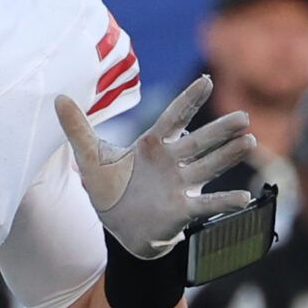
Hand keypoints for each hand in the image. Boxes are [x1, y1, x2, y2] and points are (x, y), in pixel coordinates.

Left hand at [56, 75, 255, 255]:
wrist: (118, 226)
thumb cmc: (111, 188)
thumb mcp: (90, 158)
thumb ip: (77, 128)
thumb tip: (58, 98)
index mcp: (152, 145)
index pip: (173, 118)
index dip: (189, 100)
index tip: (206, 81)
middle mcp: (171, 162)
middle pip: (199, 142)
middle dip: (220, 130)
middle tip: (243, 118)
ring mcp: (179, 186)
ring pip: (208, 167)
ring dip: (228, 156)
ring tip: (249, 142)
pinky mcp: (181, 210)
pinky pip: (206, 205)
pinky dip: (225, 201)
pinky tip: (244, 198)